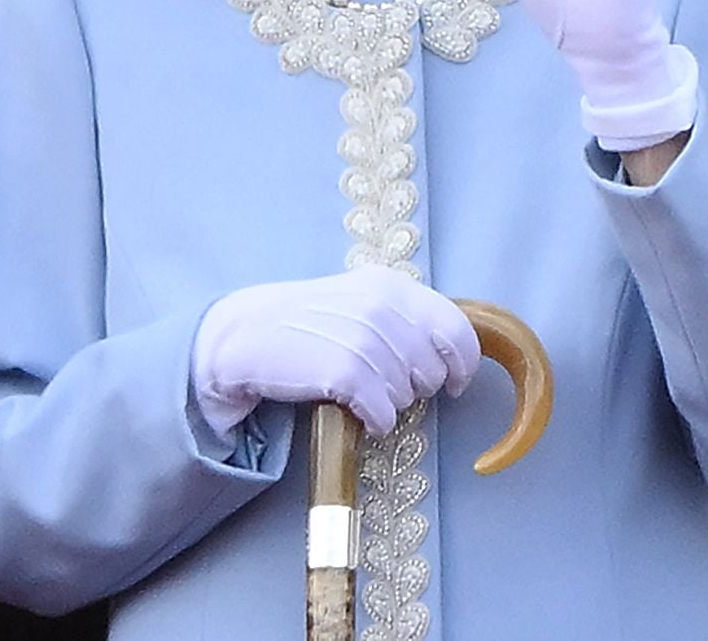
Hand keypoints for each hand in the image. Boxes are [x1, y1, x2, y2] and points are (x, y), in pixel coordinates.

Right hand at [190, 265, 480, 438]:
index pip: (457, 330)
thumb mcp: (359, 302)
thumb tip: (452, 356)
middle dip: (417, 386)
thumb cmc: (306, 323)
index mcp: (391, 285)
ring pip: (410, 395)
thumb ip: (404, 318)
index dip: (463, 364)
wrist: (244, 335)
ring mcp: (364, 339)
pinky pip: (386, 415)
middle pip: (434, 370)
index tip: (454, 382)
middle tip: (383, 382)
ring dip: (389, 403)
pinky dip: (375, 421)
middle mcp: (382, 307)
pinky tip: (355, 410)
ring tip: (358, 390)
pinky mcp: (345, 372)